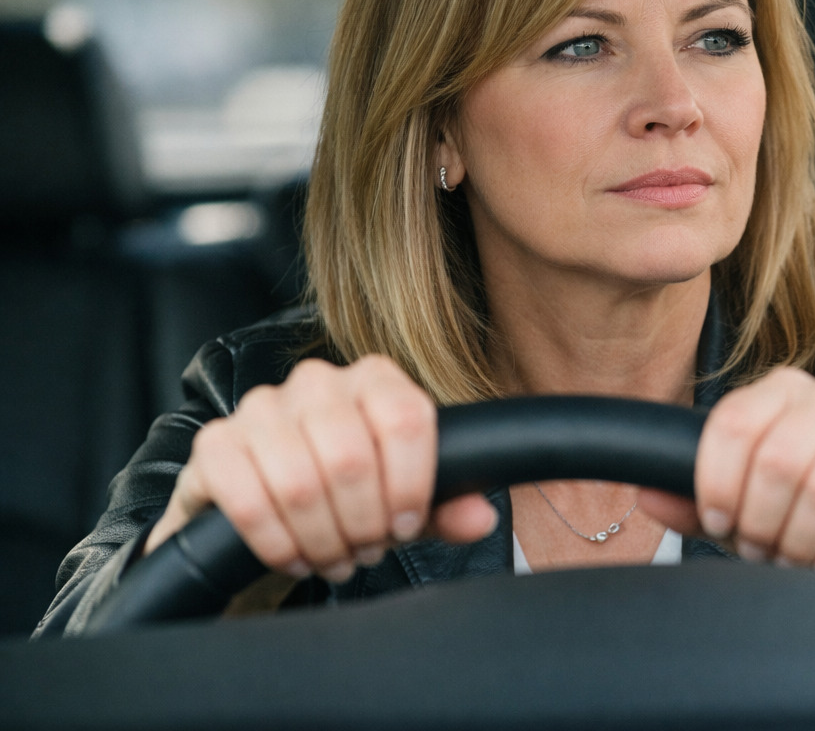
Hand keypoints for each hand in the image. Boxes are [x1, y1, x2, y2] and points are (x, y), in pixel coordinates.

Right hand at [144, 355, 498, 582]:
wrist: (269, 508)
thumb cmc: (350, 497)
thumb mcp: (405, 503)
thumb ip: (447, 506)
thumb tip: (479, 518)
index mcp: (375, 379)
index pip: (406, 418)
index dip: (410, 485)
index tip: (404, 526)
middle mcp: (317, 381)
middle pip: (352, 458)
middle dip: (361, 524)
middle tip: (363, 551)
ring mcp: (260, 407)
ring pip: (300, 484)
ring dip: (321, 539)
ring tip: (332, 557)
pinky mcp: (213, 443)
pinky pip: (248, 501)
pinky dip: (276, 543)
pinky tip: (292, 556)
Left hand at [638, 368, 814, 571]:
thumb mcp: (752, 508)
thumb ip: (698, 502)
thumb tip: (645, 494)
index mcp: (785, 391)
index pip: (734, 423)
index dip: (717, 486)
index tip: (723, 524)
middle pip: (776, 457)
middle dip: (762, 522)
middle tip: (765, 552)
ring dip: (802, 539)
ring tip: (799, 561)